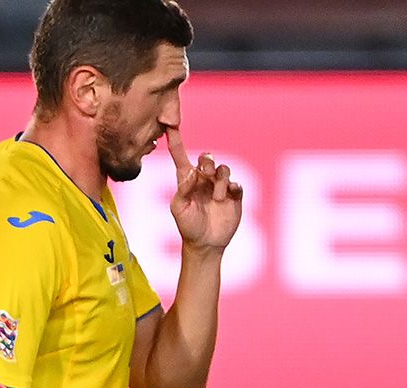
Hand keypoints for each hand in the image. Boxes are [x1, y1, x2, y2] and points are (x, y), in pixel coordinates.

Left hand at [165, 127, 242, 251]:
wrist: (206, 244)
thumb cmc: (188, 226)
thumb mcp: (179, 209)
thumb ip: (183, 190)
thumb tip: (192, 172)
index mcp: (186, 180)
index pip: (180, 155)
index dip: (175, 140)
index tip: (170, 123)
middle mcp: (203, 180)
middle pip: (207, 158)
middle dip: (207, 161)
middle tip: (206, 173)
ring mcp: (219, 187)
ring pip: (223, 170)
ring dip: (220, 180)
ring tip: (217, 198)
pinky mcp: (234, 196)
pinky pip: (237, 184)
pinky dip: (233, 187)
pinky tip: (229, 194)